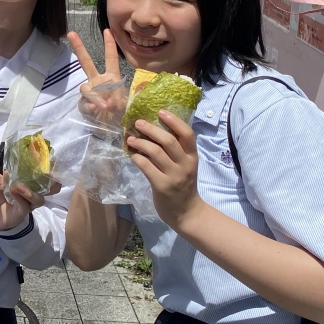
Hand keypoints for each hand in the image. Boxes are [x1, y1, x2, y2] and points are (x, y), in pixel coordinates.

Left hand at [0, 168, 55, 231]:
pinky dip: (20, 197)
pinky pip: (25, 205)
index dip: (45, 164)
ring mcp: (30, 202)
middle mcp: (34, 191)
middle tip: (46, 173)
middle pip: (51, 188)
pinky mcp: (25, 211)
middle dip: (51, 181)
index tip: (41, 154)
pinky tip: (13, 191)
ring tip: (18, 186)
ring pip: (39, 198)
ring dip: (29, 192)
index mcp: (30, 180)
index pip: (42, 172)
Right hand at [68, 28, 128, 126]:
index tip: (107, 30)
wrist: (113, 130)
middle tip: (71, 33)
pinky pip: (84, 103)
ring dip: (95, 97)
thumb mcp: (126, 105)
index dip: (109, 45)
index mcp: (111, 78)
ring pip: (85, 88)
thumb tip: (107, 101)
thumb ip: (118, 101)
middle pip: (86, 62)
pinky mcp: (84, 105)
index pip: (110, 59)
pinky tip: (96, 111)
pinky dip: (90, 107)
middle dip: (79, 48)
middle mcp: (98, 82)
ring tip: (105, 107)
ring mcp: (90, 93)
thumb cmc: (122, 113)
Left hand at [127, 109, 203, 230]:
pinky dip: (137, 157)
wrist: (186, 212)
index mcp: (192, 156)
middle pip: (168, 141)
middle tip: (137, 123)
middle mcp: (185, 164)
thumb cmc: (183, 184)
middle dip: (150, 129)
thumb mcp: (185, 165)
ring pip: (155, 152)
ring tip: (130, 139)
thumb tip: (152, 129)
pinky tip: (132, 154)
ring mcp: (174, 176)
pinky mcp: (162, 186)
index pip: (187, 134)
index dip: (174, 121)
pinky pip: (146, 166)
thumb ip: (175, 150)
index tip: (160, 111)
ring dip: (140, 143)